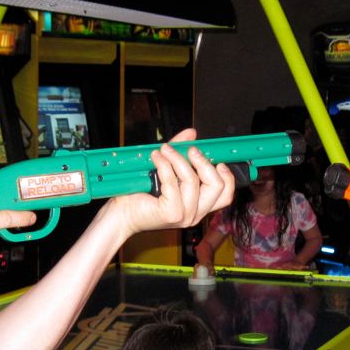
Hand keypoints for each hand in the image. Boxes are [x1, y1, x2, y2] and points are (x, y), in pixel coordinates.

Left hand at [109, 129, 235, 235]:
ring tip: (164, 149)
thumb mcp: (168, 169)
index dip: (226, 175)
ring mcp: (185, 216)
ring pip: (193, 180)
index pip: (226, 195)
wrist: (123, 213)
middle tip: (190, 150)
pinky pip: (172, 182)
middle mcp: (196, 214)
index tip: (217, 160)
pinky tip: (155, 158)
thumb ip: (181, 152)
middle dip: (204, 162)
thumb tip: (191, 134)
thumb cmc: (143, 195)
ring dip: (178, 159)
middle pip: (217, 186)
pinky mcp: (171, 213)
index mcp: (200, 207)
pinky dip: (164, 165)